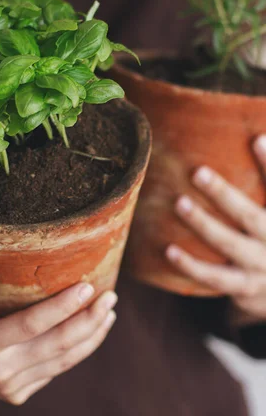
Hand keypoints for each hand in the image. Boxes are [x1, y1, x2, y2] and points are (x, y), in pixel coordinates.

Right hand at [0, 229, 116, 406]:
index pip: (27, 326)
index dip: (59, 309)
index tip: (87, 286)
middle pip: (55, 346)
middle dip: (88, 321)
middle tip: (111, 294)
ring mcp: (11, 386)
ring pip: (63, 361)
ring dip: (91, 335)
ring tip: (111, 308)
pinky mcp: (19, 392)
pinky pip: (57, 370)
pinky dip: (80, 350)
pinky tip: (94, 328)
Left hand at [166, 135, 265, 326]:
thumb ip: (265, 183)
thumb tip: (256, 138)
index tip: (256, 139)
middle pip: (250, 216)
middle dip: (223, 194)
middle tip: (197, 172)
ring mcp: (261, 266)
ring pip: (229, 244)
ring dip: (204, 224)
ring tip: (180, 203)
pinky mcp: (244, 287)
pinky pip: (215, 278)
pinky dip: (192, 266)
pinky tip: (169, 250)